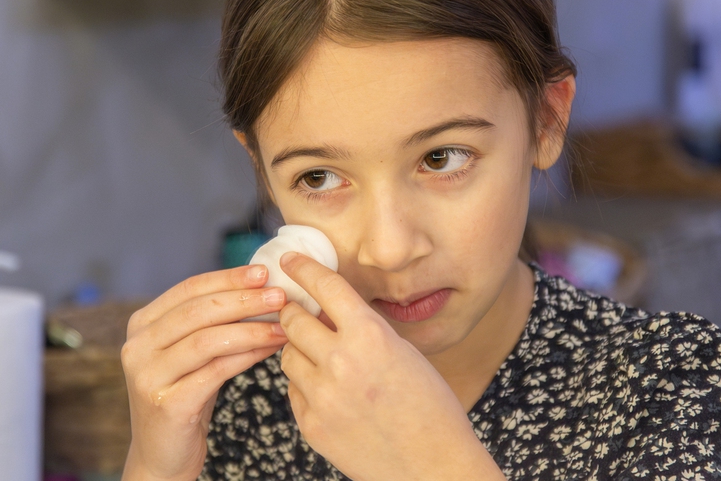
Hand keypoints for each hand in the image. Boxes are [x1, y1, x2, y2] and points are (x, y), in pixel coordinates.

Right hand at [121, 265, 287, 480]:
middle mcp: (137, 346)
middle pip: (198, 310)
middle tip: (280, 295)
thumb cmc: (185, 397)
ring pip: (208, 339)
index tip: (263, 272)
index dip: (228, 278)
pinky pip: (216, 371)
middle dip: (244, 299)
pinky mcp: (166, 403)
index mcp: (142, 325)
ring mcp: (148, 375)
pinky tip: (271, 349)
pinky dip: (248, 356)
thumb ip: (210, 323)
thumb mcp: (191, 354)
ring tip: (284, 324)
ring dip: (251, 328)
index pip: (189, 289)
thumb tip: (261, 289)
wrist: (162, 455)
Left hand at [277, 253, 504, 480]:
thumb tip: (329, 312)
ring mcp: (322, 396)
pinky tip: (331, 393)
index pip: (325, 287)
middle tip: (296, 310)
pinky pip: (294, 392)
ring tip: (323, 359)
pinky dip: (306, 386)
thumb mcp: (404, 353)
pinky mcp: (312, 425)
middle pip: (293, 320)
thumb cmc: (430, 407)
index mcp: (370, 336)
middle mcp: (340, 361)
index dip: (303, 268)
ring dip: (299, 350)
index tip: (289, 260)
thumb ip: (364, 331)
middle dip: (293, 312)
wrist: (432, 466)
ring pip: (288, 356)